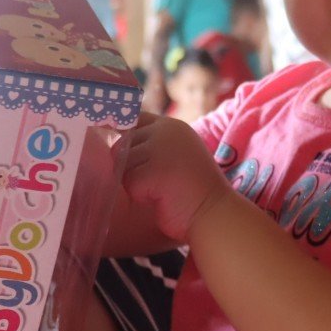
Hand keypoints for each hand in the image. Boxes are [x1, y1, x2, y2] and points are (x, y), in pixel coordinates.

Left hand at [121, 114, 230, 242]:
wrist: (214, 212)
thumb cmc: (193, 189)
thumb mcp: (175, 155)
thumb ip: (153, 144)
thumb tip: (116, 146)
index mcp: (172, 126)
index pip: (134, 119)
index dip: (125, 135)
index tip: (129, 154)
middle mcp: (166, 131)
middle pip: (123, 143)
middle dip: (131, 165)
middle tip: (157, 180)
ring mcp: (160, 148)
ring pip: (123, 163)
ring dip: (135, 181)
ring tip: (160, 189)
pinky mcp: (155, 170)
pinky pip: (129, 181)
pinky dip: (140, 195)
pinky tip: (161, 198)